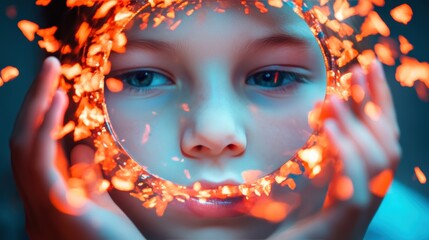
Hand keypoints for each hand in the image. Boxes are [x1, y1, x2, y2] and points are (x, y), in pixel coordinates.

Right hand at [10, 57, 143, 239]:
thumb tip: (78, 146)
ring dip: (37, 105)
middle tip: (49, 66)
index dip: (40, 114)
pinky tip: (58, 100)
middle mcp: (34, 204)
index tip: (54, 86)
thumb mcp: (97, 202)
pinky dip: (46, 128)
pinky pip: (41, 164)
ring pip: (24, 146)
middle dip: (34, 101)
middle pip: (22, 142)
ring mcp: (42, 208)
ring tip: (51, 72)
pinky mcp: (59, 210)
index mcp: (44, 200)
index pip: (34, 150)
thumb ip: (85, 177)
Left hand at [269, 60, 400, 238]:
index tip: (370, 65)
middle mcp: (372, 191)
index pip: (382, 132)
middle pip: (387, 140)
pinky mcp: (345, 220)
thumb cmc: (302, 220)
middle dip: (375, 102)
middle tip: (360, 69)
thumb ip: (329, 149)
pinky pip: (355, 184)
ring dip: (356, 123)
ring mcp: (363, 207)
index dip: (380, 98)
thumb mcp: (318, 176)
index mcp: (367, 179)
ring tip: (334, 97)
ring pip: (376, 159)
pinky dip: (345, 152)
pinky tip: (329, 129)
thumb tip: (328, 106)